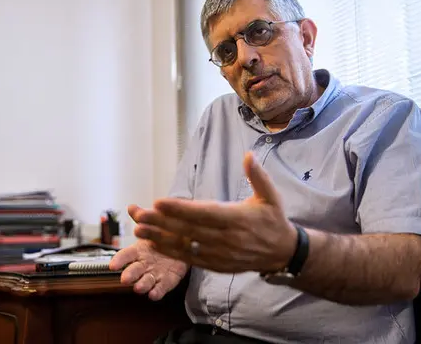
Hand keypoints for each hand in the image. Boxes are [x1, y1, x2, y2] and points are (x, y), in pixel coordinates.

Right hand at [109, 205, 188, 300]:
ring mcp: (155, 273)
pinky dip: (157, 292)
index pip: (125, 255)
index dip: (119, 260)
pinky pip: (162, 287)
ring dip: (142, 285)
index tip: (112, 265)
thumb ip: (142, 217)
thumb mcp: (154, 222)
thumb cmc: (163, 234)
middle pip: (133, 271)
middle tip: (125, 279)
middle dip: (129, 275)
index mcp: (138, 250)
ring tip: (139, 288)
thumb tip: (131, 206)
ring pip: (146, 281)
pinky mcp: (168, 280)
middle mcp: (144, 264)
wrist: (183, 241)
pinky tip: (154, 295)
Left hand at [130, 152, 297, 273]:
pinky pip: (190, 259)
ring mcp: (220, 254)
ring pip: (185, 246)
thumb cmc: (273, 220)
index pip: (204, 213)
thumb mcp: (270, 196)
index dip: (180, 209)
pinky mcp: (216, 265)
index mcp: (238, 219)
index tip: (158, 201)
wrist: (282, 253)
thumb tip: (248, 155)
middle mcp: (227, 238)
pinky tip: (154, 243)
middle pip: (189, 230)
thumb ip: (258, 176)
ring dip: (160, 237)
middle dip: (161, 222)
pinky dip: (171, 252)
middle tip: (138, 214)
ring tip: (138, 229)